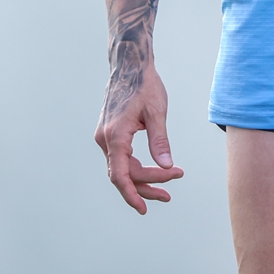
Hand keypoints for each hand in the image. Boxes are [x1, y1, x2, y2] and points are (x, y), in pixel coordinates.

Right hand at [95, 63, 183, 213]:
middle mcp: (105, 139)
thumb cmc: (145, 85)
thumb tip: (167, 166)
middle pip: (123, 174)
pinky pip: (120, 157)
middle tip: (169, 195)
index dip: (131, 195)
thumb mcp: (157, 112)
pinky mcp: (109, 132)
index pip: (120, 176)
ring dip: (142, 177)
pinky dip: (136, 166)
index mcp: (115, 135)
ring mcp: (104, 136)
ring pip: (121, 167)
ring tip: (168, 183)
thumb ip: (160, 141)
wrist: (129, 64)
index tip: (144, 208)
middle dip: (146, 186)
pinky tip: (153, 169)